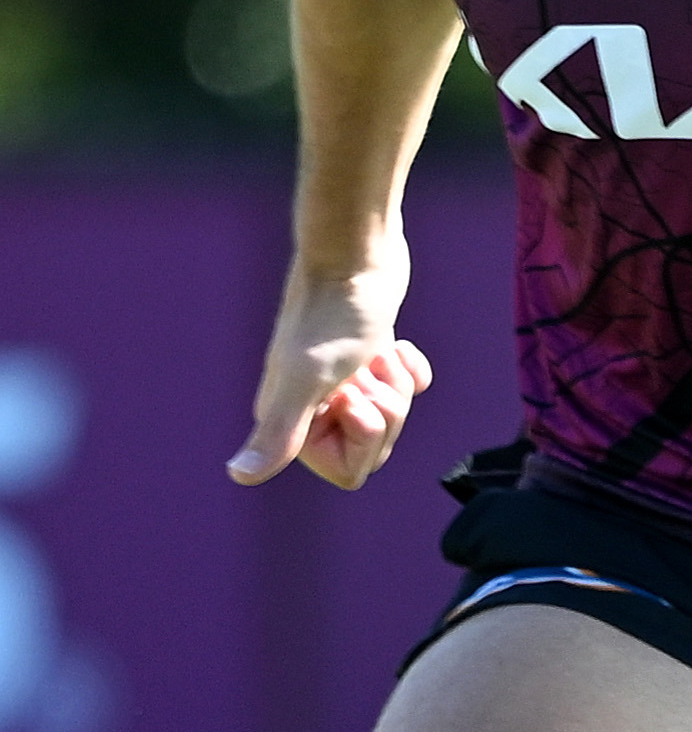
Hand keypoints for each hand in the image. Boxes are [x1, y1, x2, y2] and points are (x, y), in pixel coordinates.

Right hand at [229, 279, 429, 490]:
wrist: (355, 255)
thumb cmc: (333, 317)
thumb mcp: (308, 381)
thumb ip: (278, 433)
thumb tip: (240, 476)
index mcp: (292, 419)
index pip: (349, 472)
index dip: (364, 438)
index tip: (349, 397)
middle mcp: (312, 403)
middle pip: (376, 443)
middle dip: (386, 409)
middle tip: (363, 370)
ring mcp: (344, 378)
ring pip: (393, 413)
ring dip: (395, 381)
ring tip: (372, 352)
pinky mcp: (372, 355)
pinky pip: (411, 384)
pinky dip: (410, 364)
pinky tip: (392, 343)